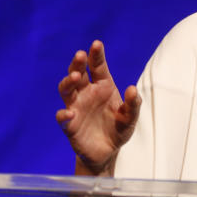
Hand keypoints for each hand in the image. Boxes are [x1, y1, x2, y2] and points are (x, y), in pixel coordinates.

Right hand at [56, 40, 140, 174]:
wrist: (107, 152)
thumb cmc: (118, 130)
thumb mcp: (130, 118)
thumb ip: (133, 105)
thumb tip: (132, 89)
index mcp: (103, 87)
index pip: (98, 67)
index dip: (96, 55)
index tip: (97, 44)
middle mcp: (86, 93)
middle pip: (78, 73)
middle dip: (78, 63)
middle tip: (80, 55)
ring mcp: (76, 107)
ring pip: (66, 90)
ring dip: (68, 82)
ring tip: (75, 77)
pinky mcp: (70, 124)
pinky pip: (63, 116)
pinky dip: (65, 114)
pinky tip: (71, 113)